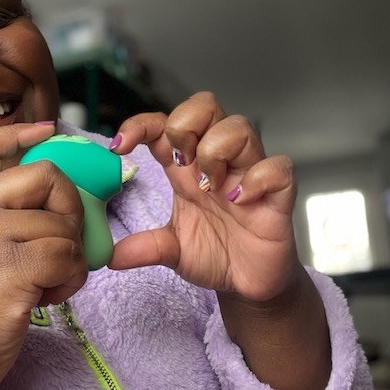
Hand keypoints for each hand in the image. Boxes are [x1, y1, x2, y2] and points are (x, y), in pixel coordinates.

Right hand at [0, 123, 88, 389]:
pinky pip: (65, 258)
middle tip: (64, 246)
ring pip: (63, 228)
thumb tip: (52, 207)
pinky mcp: (6, 275)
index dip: (23, 132)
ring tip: (51, 285)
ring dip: (72, 260)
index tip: (49, 130)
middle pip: (48, 179)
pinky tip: (49, 298)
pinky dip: (70, 280)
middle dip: (71, 210)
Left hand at [108, 92, 300, 301]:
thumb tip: (110, 256)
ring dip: (216, 151)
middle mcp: (218, 164)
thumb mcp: (172, 251)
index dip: (140, 124)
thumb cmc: (215, 255)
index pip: (164, 125)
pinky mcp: (279, 196)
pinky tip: (240, 201)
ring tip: (211, 188)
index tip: (119, 146)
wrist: (249, 283)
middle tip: (180, 164)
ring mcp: (249, 175)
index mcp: (187, 170)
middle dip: (185, 124)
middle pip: (205, 106)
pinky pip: (278, 167)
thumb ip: (145, 247)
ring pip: (240, 127)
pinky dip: (257, 179)